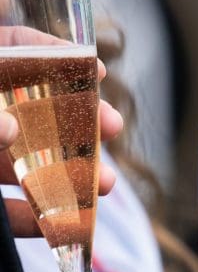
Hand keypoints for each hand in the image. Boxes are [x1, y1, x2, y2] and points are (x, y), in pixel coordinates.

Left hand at [0, 26, 123, 235]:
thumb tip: (13, 128)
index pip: (12, 47)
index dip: (55, 53)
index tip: (98, 71)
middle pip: (31, 107)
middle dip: (78, 120)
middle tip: (114, 128)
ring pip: (22, 162)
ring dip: (68, 174)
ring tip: (105, 186)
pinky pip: (2, 209)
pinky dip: (32, 218)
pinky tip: (59, 225)